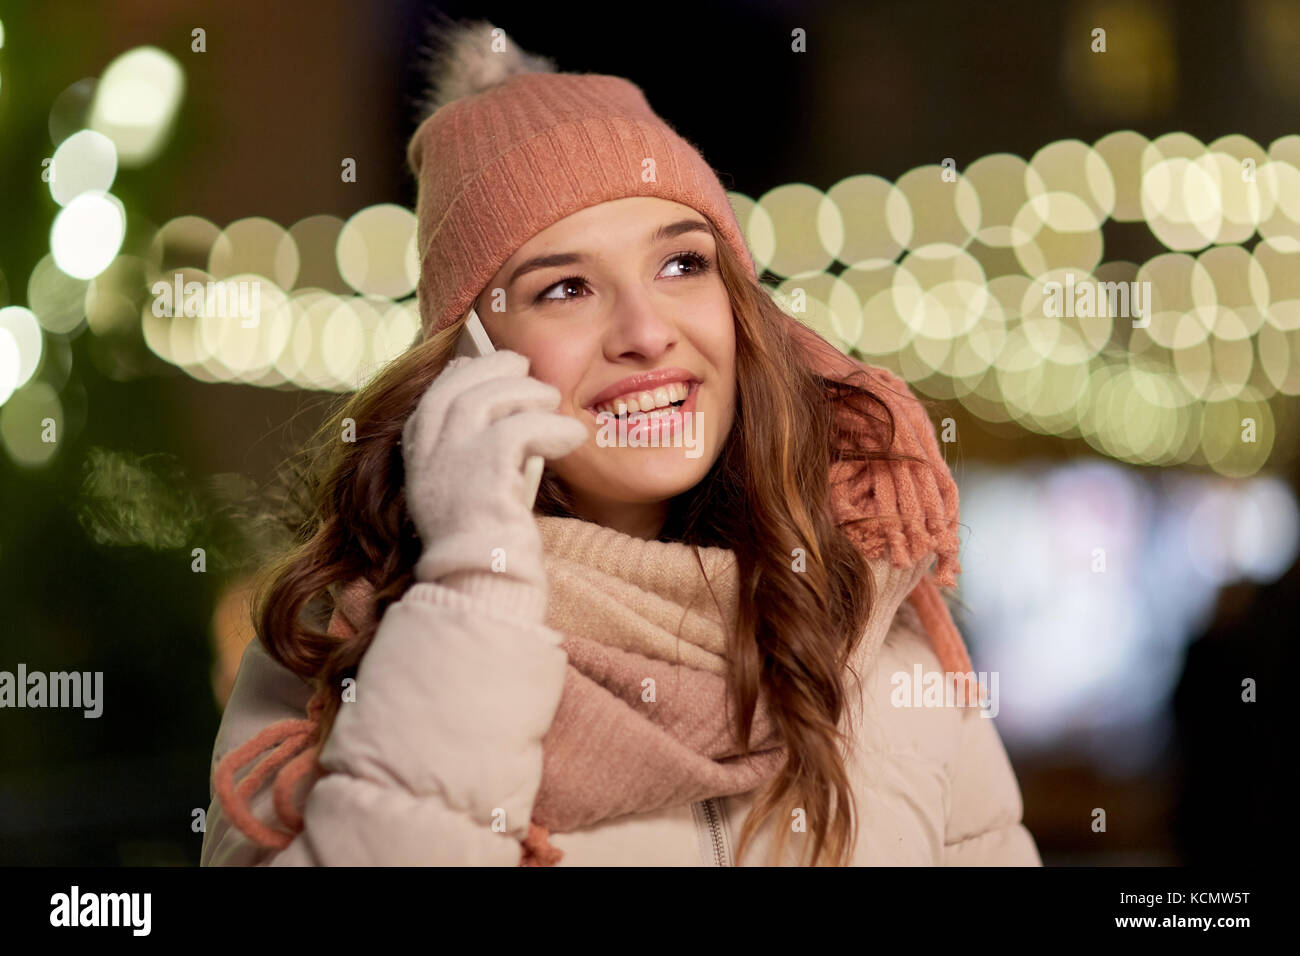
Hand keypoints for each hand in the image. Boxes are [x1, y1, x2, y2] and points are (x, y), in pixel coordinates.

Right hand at [401, 350, 587, 607]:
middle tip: (526, 369)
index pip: (434, 397)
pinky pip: (520, 428)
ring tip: (553, 401)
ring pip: (485, 398)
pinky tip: (572, 436)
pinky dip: (551, 427)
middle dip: (493, 369)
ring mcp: (450, 463)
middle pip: (455, 387)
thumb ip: (479, 455)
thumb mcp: (471, 491)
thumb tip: (510, 416)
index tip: (490, 367)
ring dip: (526, 392)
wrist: (482, 586)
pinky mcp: (482, 474)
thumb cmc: (488, 545)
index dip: (465, 375)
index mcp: (421, 459)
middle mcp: (428, 456)